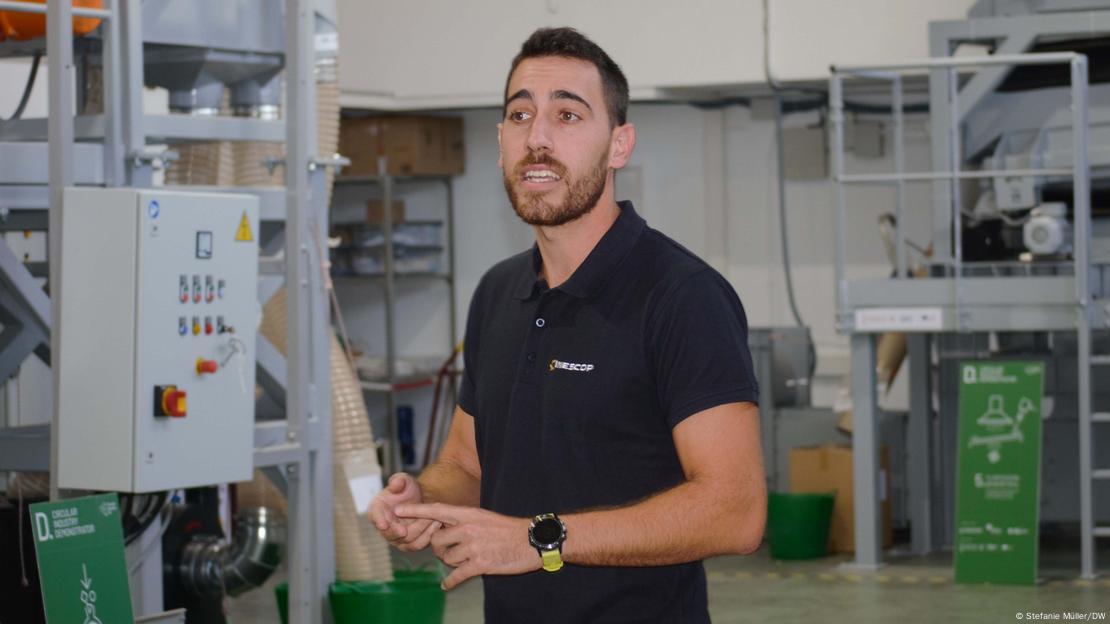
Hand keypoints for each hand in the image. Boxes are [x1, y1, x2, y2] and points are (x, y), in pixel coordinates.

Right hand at [368, 473, 441, 551]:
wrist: (417, 500)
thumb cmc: (406, 489)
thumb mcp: (404, 480)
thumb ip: (399, 480)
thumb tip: (395, 484)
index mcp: (377, 510)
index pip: (375, 517)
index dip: (379, 521)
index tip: (384, 525)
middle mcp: (384, 527)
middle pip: (391, 534)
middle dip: (406, 529)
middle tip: (419, 520)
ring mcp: (395, 538)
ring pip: (406, 541)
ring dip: (421, 530)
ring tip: (434, 519)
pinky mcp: (408, 544)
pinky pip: (417, 545)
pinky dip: (428, 536)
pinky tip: (437, 525)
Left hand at [395, 503, 538, 589]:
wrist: (532, 540)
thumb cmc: (508, 529)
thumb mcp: (484, 517)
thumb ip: (463, 521)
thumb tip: (443, 530)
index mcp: (468, 513)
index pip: (436, 510)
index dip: (415, 511)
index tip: (397, 510)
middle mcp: (468, 528)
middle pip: (436, 541)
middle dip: (439, 549)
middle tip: (450, 551)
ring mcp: (473, 546)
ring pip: (446, 559)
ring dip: (451, 563)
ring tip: (465, 561)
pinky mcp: (480, 564)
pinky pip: (456, 576)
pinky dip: (450, 582)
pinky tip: (447, 585)